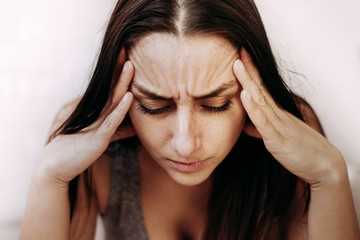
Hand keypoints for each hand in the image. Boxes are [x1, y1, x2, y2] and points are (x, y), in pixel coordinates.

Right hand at [36, 55, 134, 183]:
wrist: (56, 165)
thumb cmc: (79, 149)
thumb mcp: (102, 137)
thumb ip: (119, 130)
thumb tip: (135, 126)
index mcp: (97, 112)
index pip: (110, 89)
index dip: (118, 74)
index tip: (127, 56)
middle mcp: (95, 113)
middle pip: (111, 88)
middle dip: (119, 70)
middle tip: (126, 50)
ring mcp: (96, 123)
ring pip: (112, 100)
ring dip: (121, 83)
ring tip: (129, 65)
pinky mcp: (97, 137)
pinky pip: (111, 121)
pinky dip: (120, 109)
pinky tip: (128, 97)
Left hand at [233, 49, 345, 185]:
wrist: (322, 165)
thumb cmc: (299, 149)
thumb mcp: (275, 137)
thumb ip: (260, 129)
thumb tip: (246, 125)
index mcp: (275, 113)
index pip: (261, 88)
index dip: (250, 72)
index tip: (241, 56)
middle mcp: (276, 114)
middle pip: (259, 88)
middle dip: (247, 69)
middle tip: (239, 50)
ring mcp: (277, 125)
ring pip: (260, 100)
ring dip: (248, 82)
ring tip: (238, 65)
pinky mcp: (277, 139)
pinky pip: (263, 122)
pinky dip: (253, 108)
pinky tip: (245, 96)